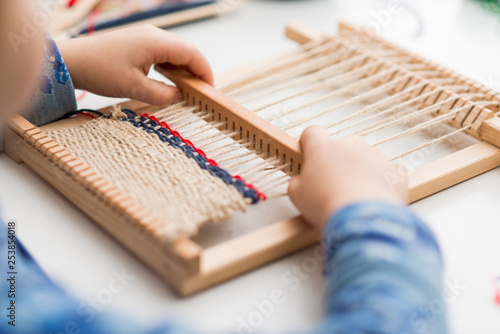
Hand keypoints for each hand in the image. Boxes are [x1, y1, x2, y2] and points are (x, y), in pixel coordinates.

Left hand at [57, 25, 213, 105]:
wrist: (71, 61)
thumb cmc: (100, 71)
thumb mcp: (135, 87)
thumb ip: (162, 93)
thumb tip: (180, 96)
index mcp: (156, 42)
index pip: (192, 54)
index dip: (205, 72)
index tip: (210, 90)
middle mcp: (154, 34)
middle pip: (187, 50)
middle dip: (198, 70)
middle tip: (202, 92)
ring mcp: (145, 36)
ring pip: (176, 51)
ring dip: (185, 68)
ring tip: (188, 88)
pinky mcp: (138, 42)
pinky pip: (163, 52)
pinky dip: (172, 65)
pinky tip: (170, 79)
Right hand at [288, 126, 407, 228]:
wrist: (361, 218)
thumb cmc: (326, 204)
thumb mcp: (296, 195)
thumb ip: (298, 182)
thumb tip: (302, 182)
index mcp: (323, 148)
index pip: (312, 132)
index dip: (309, 143)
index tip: (309, 154)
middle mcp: (350, 145)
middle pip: (342, 145)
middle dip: (338, 160)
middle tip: (332, 183)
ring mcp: (375, 155)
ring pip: (366, 157)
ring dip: (360, 170)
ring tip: (354, 194)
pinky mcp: (394, 170)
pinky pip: (386, 172)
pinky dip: (381, 182)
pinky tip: (373, 198)